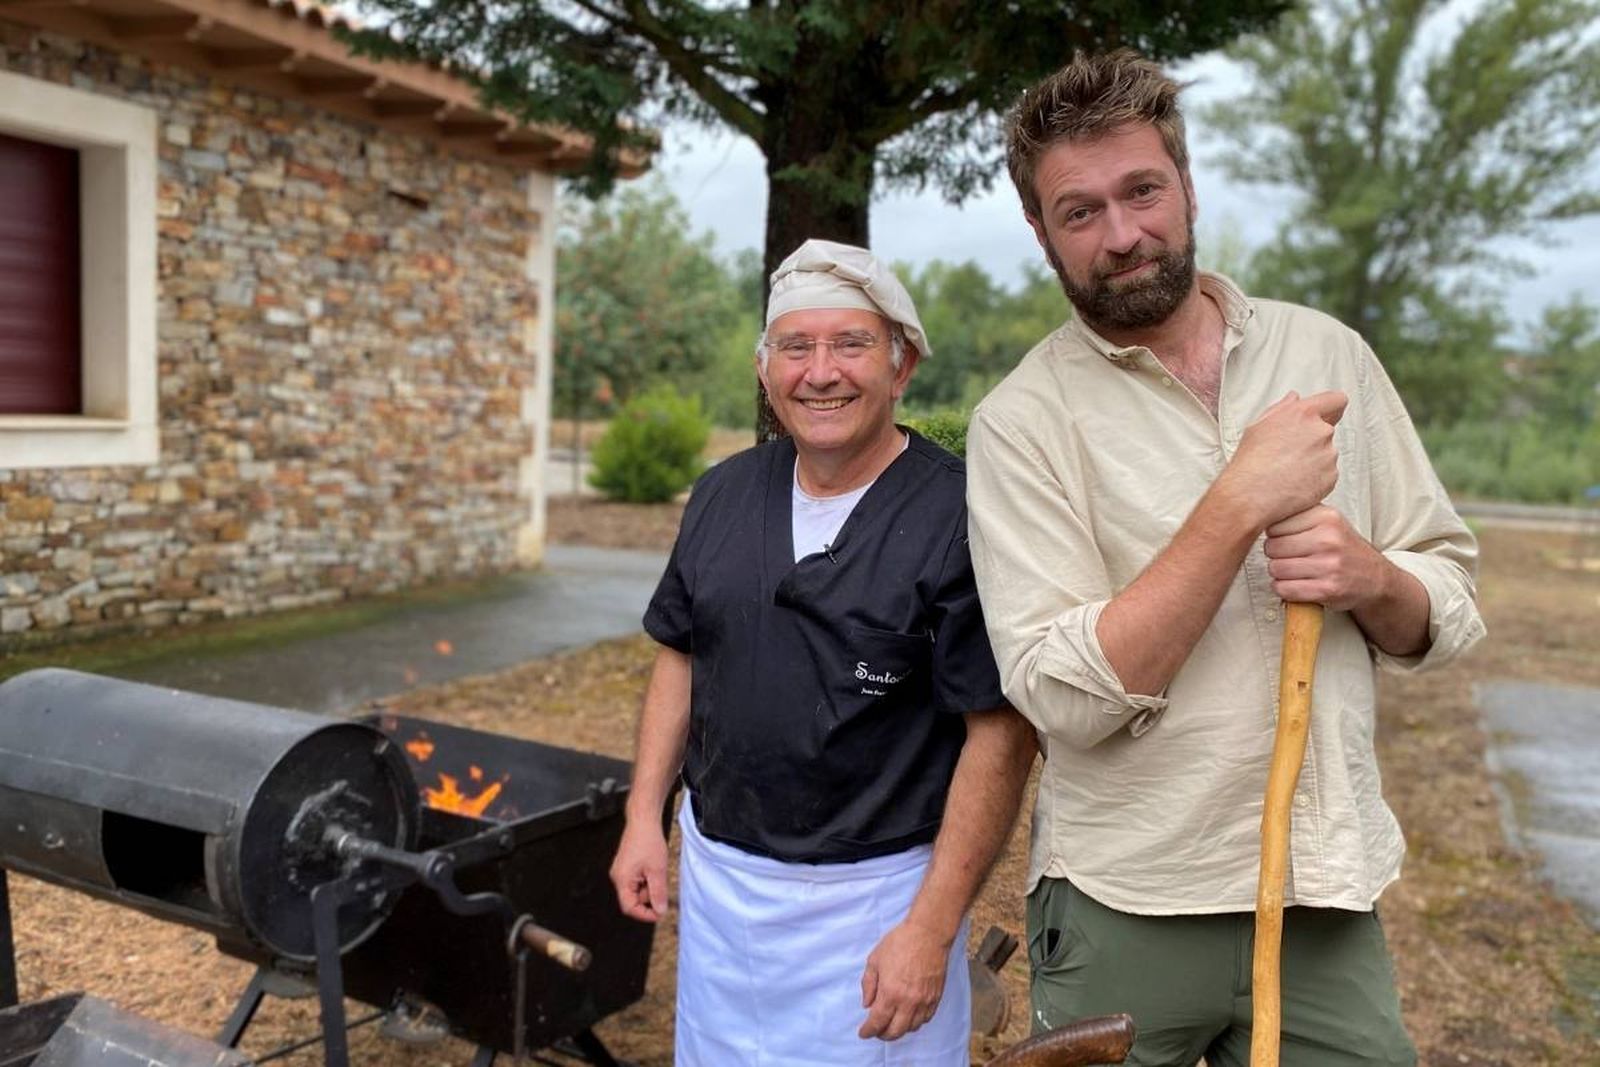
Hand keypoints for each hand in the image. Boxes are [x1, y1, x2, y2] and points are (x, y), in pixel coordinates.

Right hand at [608, 819, 668, 921]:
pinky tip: (653, 867)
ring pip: (637, 890)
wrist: (643, 819)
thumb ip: (658, 893)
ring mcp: (622, 871)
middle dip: (649, 896)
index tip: (659, 912)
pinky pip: (637, 880)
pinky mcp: (627, 866)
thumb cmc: (648, 840)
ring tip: (658, 870)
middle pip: (633, 899)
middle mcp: (618, 877)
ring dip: (650, 886)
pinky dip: (648, 878)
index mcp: (621, 880)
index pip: (629, 907)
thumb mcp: (657, 870)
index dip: (645, 914)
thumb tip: (660, 910)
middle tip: (660, 882)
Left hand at [858, 920, 949, 1040]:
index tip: (863, 1033)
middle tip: (876, 1031)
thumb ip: (868, 984)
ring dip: (899, 1030)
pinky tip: (908, 1016)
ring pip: (911, 1028)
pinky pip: (925, 1019)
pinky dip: (915, 1022)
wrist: (928, 933)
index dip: (868, 1031)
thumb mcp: (875, 959)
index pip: (877, 1022)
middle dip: (882, 1035)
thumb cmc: (900, 943)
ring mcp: (924, 1001)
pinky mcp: (936, 997)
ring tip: (892, 1023)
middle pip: (895, 1032)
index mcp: (890, 992)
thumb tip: (867, 1004)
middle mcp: (908, 1001)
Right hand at [1221, 391, 1346, 529]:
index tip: (1330, 414)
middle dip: (1313, 439)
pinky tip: (1294, 483)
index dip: (1333, 408)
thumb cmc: (1250, 462)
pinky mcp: (1330, 477)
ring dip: (1314, 460)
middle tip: (1289, 452)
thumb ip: (1282, 408)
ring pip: (1327, 453)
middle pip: (1327, 430)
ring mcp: (1328, 455)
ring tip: (1288, 471)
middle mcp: (1321, 431)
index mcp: (1303, 413)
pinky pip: (1327, 474)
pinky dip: (1315, 478)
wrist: (1249, 495)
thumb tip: (1294, 399)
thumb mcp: (1258, 426)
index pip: (1336, 401)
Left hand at [1264, 505, 1385, 610]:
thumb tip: (1257, 515)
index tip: (1285, 539)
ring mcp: (1329, 565)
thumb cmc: (1344, 548)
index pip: (1274, 524)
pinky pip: (1284, 589)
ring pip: (1275, 569)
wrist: (1376, 578)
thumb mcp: (1328, 521)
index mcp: (1326, 517)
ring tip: (1295, 571)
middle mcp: (1328, 539)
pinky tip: (1296, 584)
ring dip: (1279, 574)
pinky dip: (1284, 589)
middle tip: (1290, 557)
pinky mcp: (1327, 590)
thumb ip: (1298, 515)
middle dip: (1275, 555)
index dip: (1274, 535)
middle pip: (1271, 547)